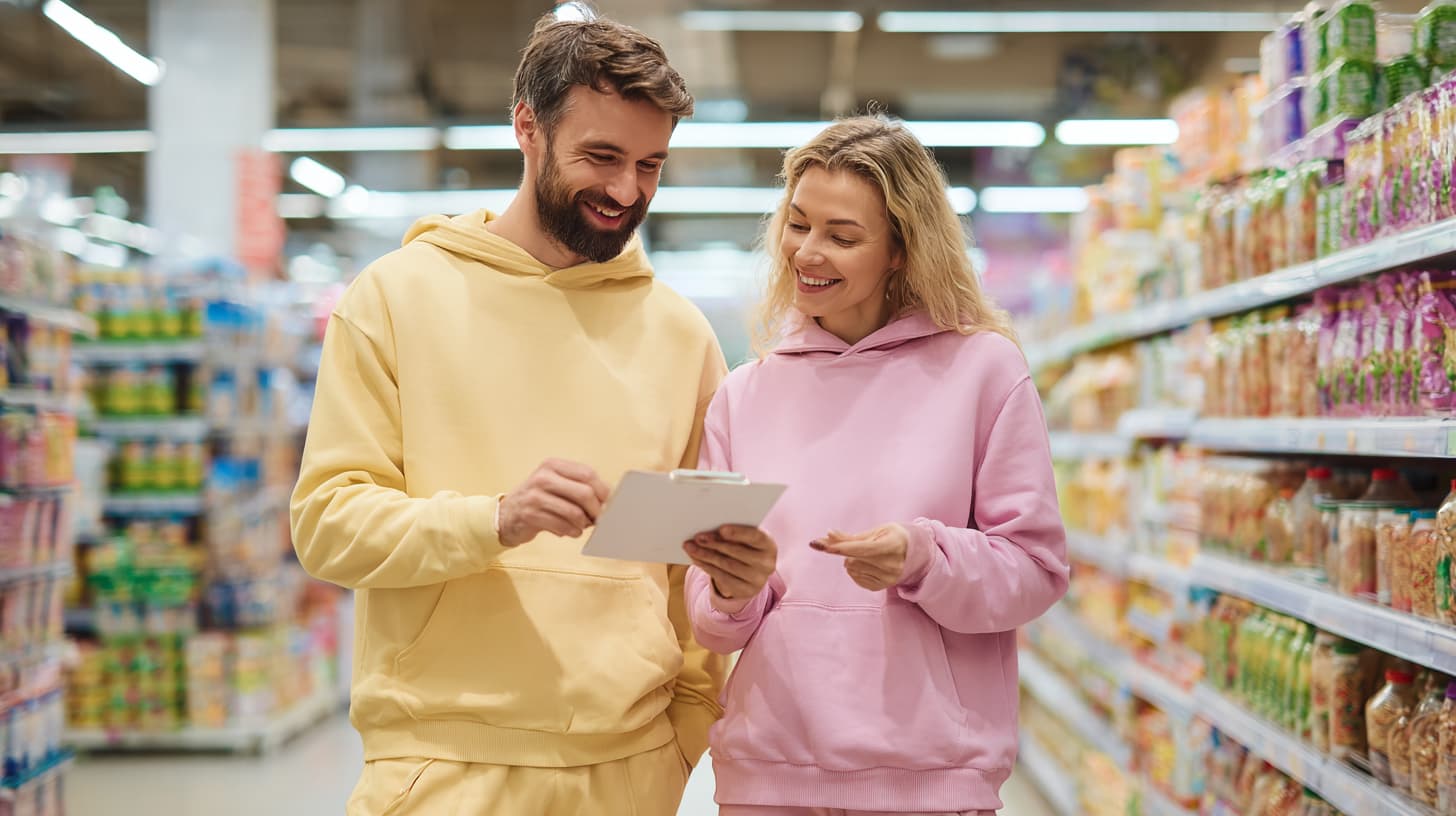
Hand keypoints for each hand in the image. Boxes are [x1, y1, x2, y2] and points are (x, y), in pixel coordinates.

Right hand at [497, 459, 611, 546]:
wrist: (506, 514)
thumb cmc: (538, 499)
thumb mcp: (555, 484)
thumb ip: (579, 487)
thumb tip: (607, 501)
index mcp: (553, 465)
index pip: (587, 474)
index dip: (602, 490)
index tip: (607, 503)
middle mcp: (543, 477)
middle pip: (584, 493)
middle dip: (596, 509)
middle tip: (597, 518)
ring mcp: (535, 496)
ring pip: (575, 513)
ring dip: (583, 524)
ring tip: (581, 526)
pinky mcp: (530, 515)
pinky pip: (562, 526)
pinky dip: (571, 532)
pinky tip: (569, 531)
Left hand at [683, 525, 776, 613]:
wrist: (752, 571)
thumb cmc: (745, 546)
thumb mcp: (745, 539)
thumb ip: (733, 533)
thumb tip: (708, 529)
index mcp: (769, 545)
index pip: (756, 537)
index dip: (739, 533)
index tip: (721, 529)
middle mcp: (767, 564)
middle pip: (738, 552)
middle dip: (715, 544)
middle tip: (697, 537)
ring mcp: (757, 580)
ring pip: (727, 565)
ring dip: (706, 555)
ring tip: (690, 547)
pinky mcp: (745, 591)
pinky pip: (722, 577)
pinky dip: (706, 566)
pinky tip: (696, 559)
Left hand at [811, 524, 909, 590]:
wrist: (914, 552)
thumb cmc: (893, 536)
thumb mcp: (876, 531)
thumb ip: (851, 537)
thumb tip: (829, 535)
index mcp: (892, 546)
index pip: (861, 548)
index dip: (839, 547)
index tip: (819, 545)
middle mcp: (892, 565)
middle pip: (853, 560)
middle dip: (846, 551)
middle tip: (855, 545)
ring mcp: (888, 579)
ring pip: (851, 569)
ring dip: (850, 560)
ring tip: (866, 555)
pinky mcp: (881, 587)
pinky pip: (855, 578)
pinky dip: (854, 569)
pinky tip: (866, 564)